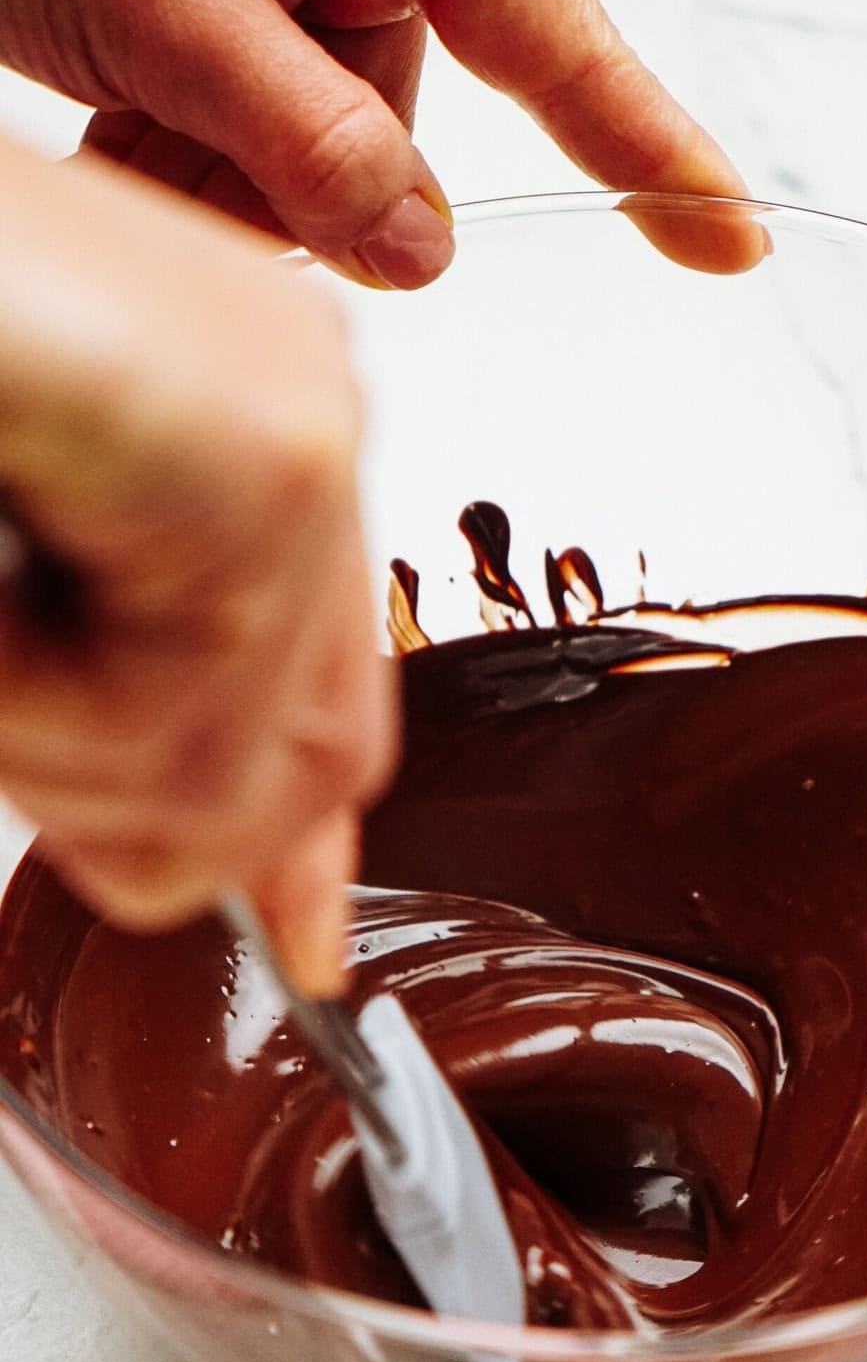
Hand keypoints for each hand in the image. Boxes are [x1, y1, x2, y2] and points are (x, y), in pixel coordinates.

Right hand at [0, 134, 389, 992]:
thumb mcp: (44, 604)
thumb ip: (158, 734)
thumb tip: (253, 888)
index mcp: (256, 432)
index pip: (339, 700)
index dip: (299, 841)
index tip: (309, 943)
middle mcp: (305, 418)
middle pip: (311, 761)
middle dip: (151, 812)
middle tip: (21, 693)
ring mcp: (290, 427)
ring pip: (213, 771)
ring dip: (43, 747)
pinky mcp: (250, 456)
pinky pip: (152, 708)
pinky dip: (16, 694)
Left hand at [1, 0, 764, 283]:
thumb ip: (307, 140)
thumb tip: (425, 253)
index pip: (559, 41)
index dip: (651, 152)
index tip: (732, 235)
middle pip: (401, 127)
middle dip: (297, 188)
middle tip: (173, 156)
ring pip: (319, 150)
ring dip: (225, 182)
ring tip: (123, 133)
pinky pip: (265, 126)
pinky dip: (198, 159)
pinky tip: (125, 136)